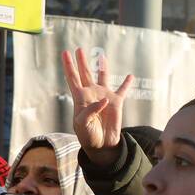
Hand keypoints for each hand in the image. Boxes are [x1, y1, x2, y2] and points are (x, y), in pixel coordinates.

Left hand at [61, 47, 132, 168]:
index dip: (68, 65)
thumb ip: (90, 111)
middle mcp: (91, 94)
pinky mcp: (117, 103)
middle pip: (85, 73)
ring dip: (102, 67)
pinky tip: (130, 76)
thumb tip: (104, 99)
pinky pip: (122, 90)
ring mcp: (104, 96)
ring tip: (101, 56)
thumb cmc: (87, 135)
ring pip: (102, 77)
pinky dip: (126, 83)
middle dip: (81, 61)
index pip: (72, 78)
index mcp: (80, 98)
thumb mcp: (83, 124)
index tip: (65, 53)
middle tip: (79, 49)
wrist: (101, 145)